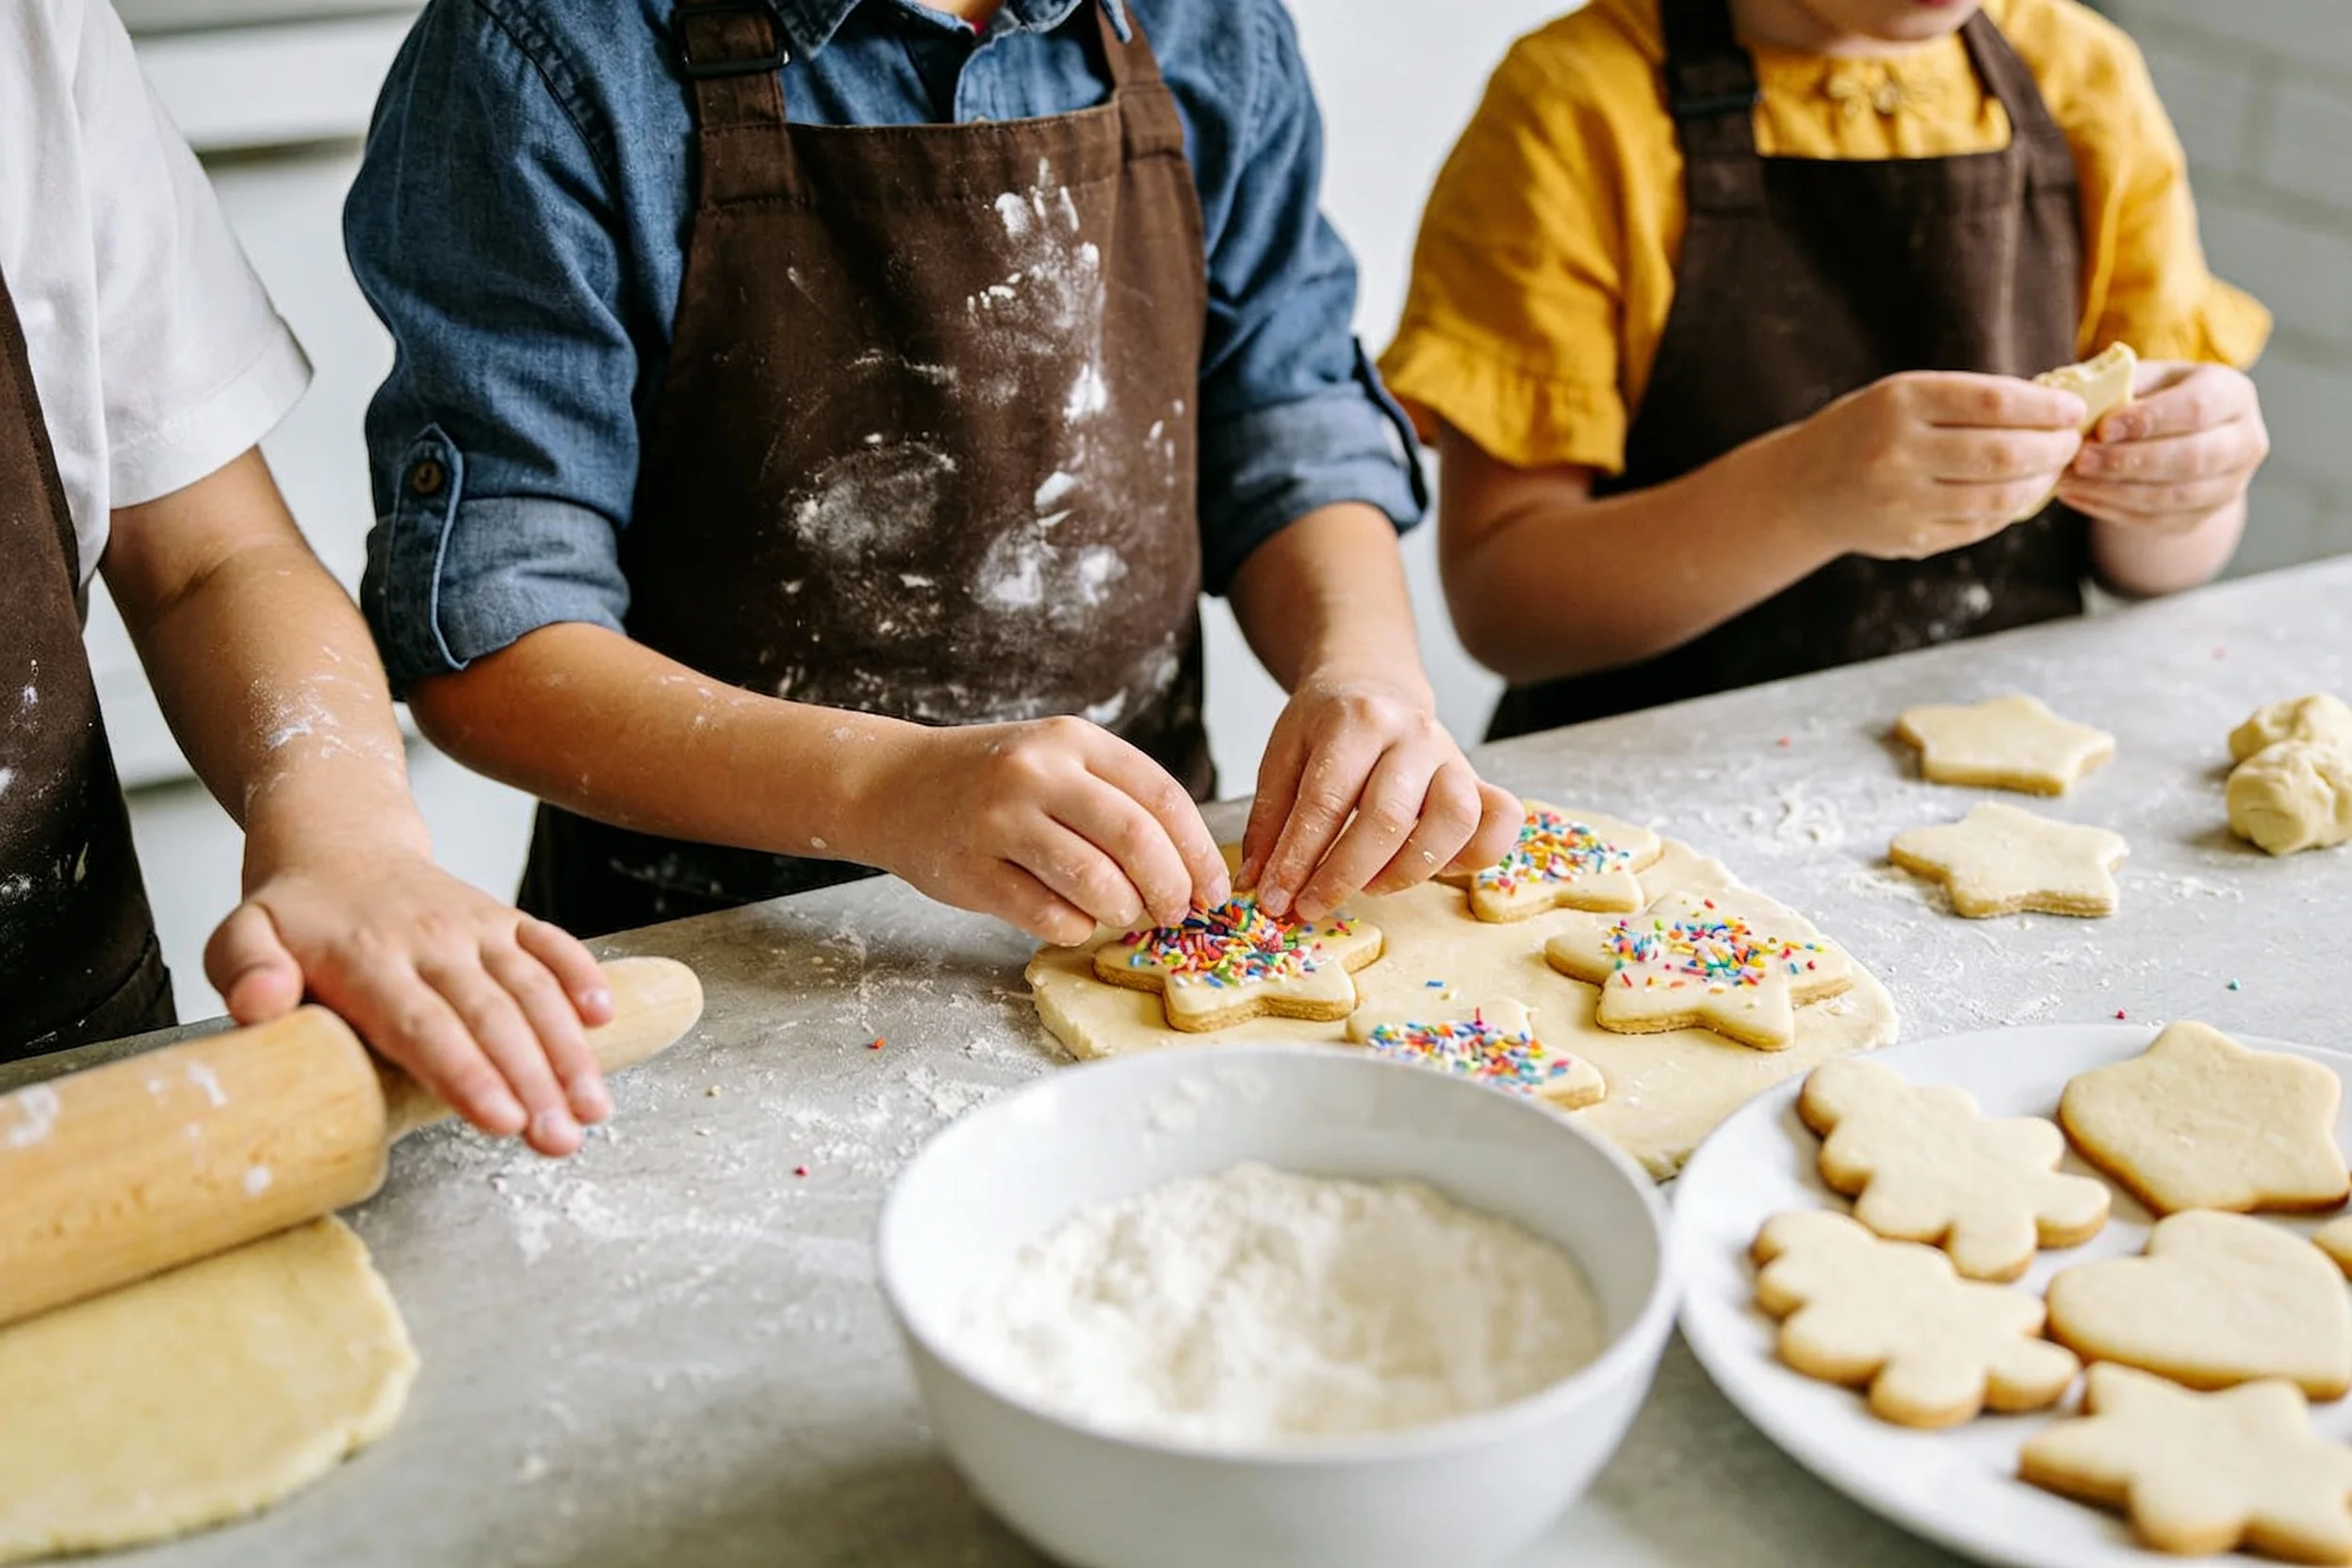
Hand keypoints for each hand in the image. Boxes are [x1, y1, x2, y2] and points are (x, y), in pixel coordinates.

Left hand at [208, 849, 616, 1156]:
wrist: (340, 845)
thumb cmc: (294, 916)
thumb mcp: (238, 935)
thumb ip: (243, 969)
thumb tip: (259, 1004)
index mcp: (365, 956)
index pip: (422, 1023)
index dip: (466, 1072)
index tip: (500, 1119)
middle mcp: (430, 939)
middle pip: (491, 1016)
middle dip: (533, 1081)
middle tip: (558, 1141)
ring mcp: (475, 926)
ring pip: (533, 988)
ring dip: (569, 1051)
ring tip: (593, 1111)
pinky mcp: (504, 919)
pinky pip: (553, 942)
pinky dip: (584, 976)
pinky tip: (606, 1020)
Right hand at [857, 716, 1228, 945]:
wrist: (893, 784)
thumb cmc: (993, 782)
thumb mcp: (1057, 761)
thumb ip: (1117, 799)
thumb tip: (1191, 869)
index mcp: (1073, 740)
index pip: (1162, 795)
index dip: (1198, 851)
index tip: (1214, 889)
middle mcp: (1037, 772)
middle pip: (1137, 838)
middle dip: (1171, 888)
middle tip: (1178, 914)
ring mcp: (999, 820)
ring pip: (1095, 882)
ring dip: (1124, 911)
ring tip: (1123, 915)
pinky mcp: (970, 870)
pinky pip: (1047, 915)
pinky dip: (1075, 928)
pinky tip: (1075, 921)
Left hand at [1240, 670, 1519, 923]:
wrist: (1373, 685)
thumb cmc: (1326, 727)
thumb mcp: (1283, 756)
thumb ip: (1271, 819)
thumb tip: (1257, 884)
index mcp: (1357, 720)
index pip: (1327, 800)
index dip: (1299, 858)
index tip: (1277, 898)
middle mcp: (1412, 735)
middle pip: (1388, 817)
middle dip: (1343, 875)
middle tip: (1311, 906)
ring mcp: (1452, 757)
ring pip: (1452, 821)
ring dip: (1406, 871)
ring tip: (1369, 888)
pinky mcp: (1477, 781)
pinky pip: (1498, 822)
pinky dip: (1475, 856)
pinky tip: (1434, 872)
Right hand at [1772, 372, 2086, 559]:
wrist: (1801, 490)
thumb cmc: (1864, 431)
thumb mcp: (1900, 397)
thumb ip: (1966, 401)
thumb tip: (2051, 408)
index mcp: (1899, 403)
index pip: (1995, 402)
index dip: (2046, 407)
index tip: (2073, 408)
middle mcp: (1898, 452)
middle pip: (2005, 452)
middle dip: (2054, 447)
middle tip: (2072, 442)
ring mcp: (1903, 502)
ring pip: (2000, 497)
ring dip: (2040, 482)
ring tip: (2053, 469)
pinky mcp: (1910, 538)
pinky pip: (1980, 526)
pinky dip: (2011, 510)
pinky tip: (2020, 493)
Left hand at [2056, 361, 2266, 532]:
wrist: (2181, 438)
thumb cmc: (2158, 397)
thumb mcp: (2146, 379)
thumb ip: (2121, 384)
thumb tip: (2079, 401)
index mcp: (2233, 394)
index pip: (2198, 408)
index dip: (2149, 420)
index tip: (2104, 427)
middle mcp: (2244, 441)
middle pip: (2192, 459)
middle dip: (2130, 461)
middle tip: (2081, 459)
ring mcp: (2229, 484)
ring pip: (2173, 497)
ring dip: (2115, 491)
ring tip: (2070, 480)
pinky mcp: (2203, 516)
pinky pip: (2156, 520)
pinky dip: (2110, 509)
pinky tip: (2077, 495)